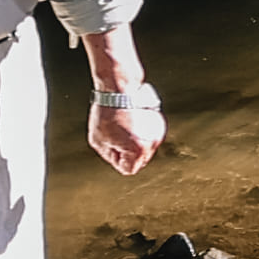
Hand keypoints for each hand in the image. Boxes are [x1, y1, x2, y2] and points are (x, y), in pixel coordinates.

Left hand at [83, 46, 164, 177]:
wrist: (119, 90)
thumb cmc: (107, 114)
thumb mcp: (99, 141)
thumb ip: (111, 156)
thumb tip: (120, 160)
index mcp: (138, 150)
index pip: (129, 169)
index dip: (117, 159)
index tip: (112, 144)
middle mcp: (152, 143)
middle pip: (138, 160)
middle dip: (127, 152)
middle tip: (116, 134)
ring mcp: (157, 132)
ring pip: (144, 149)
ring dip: (135, 142)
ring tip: (124, 125)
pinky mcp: (159, 123)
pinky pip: (148, 137)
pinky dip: (140, 132)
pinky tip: (131, 121)